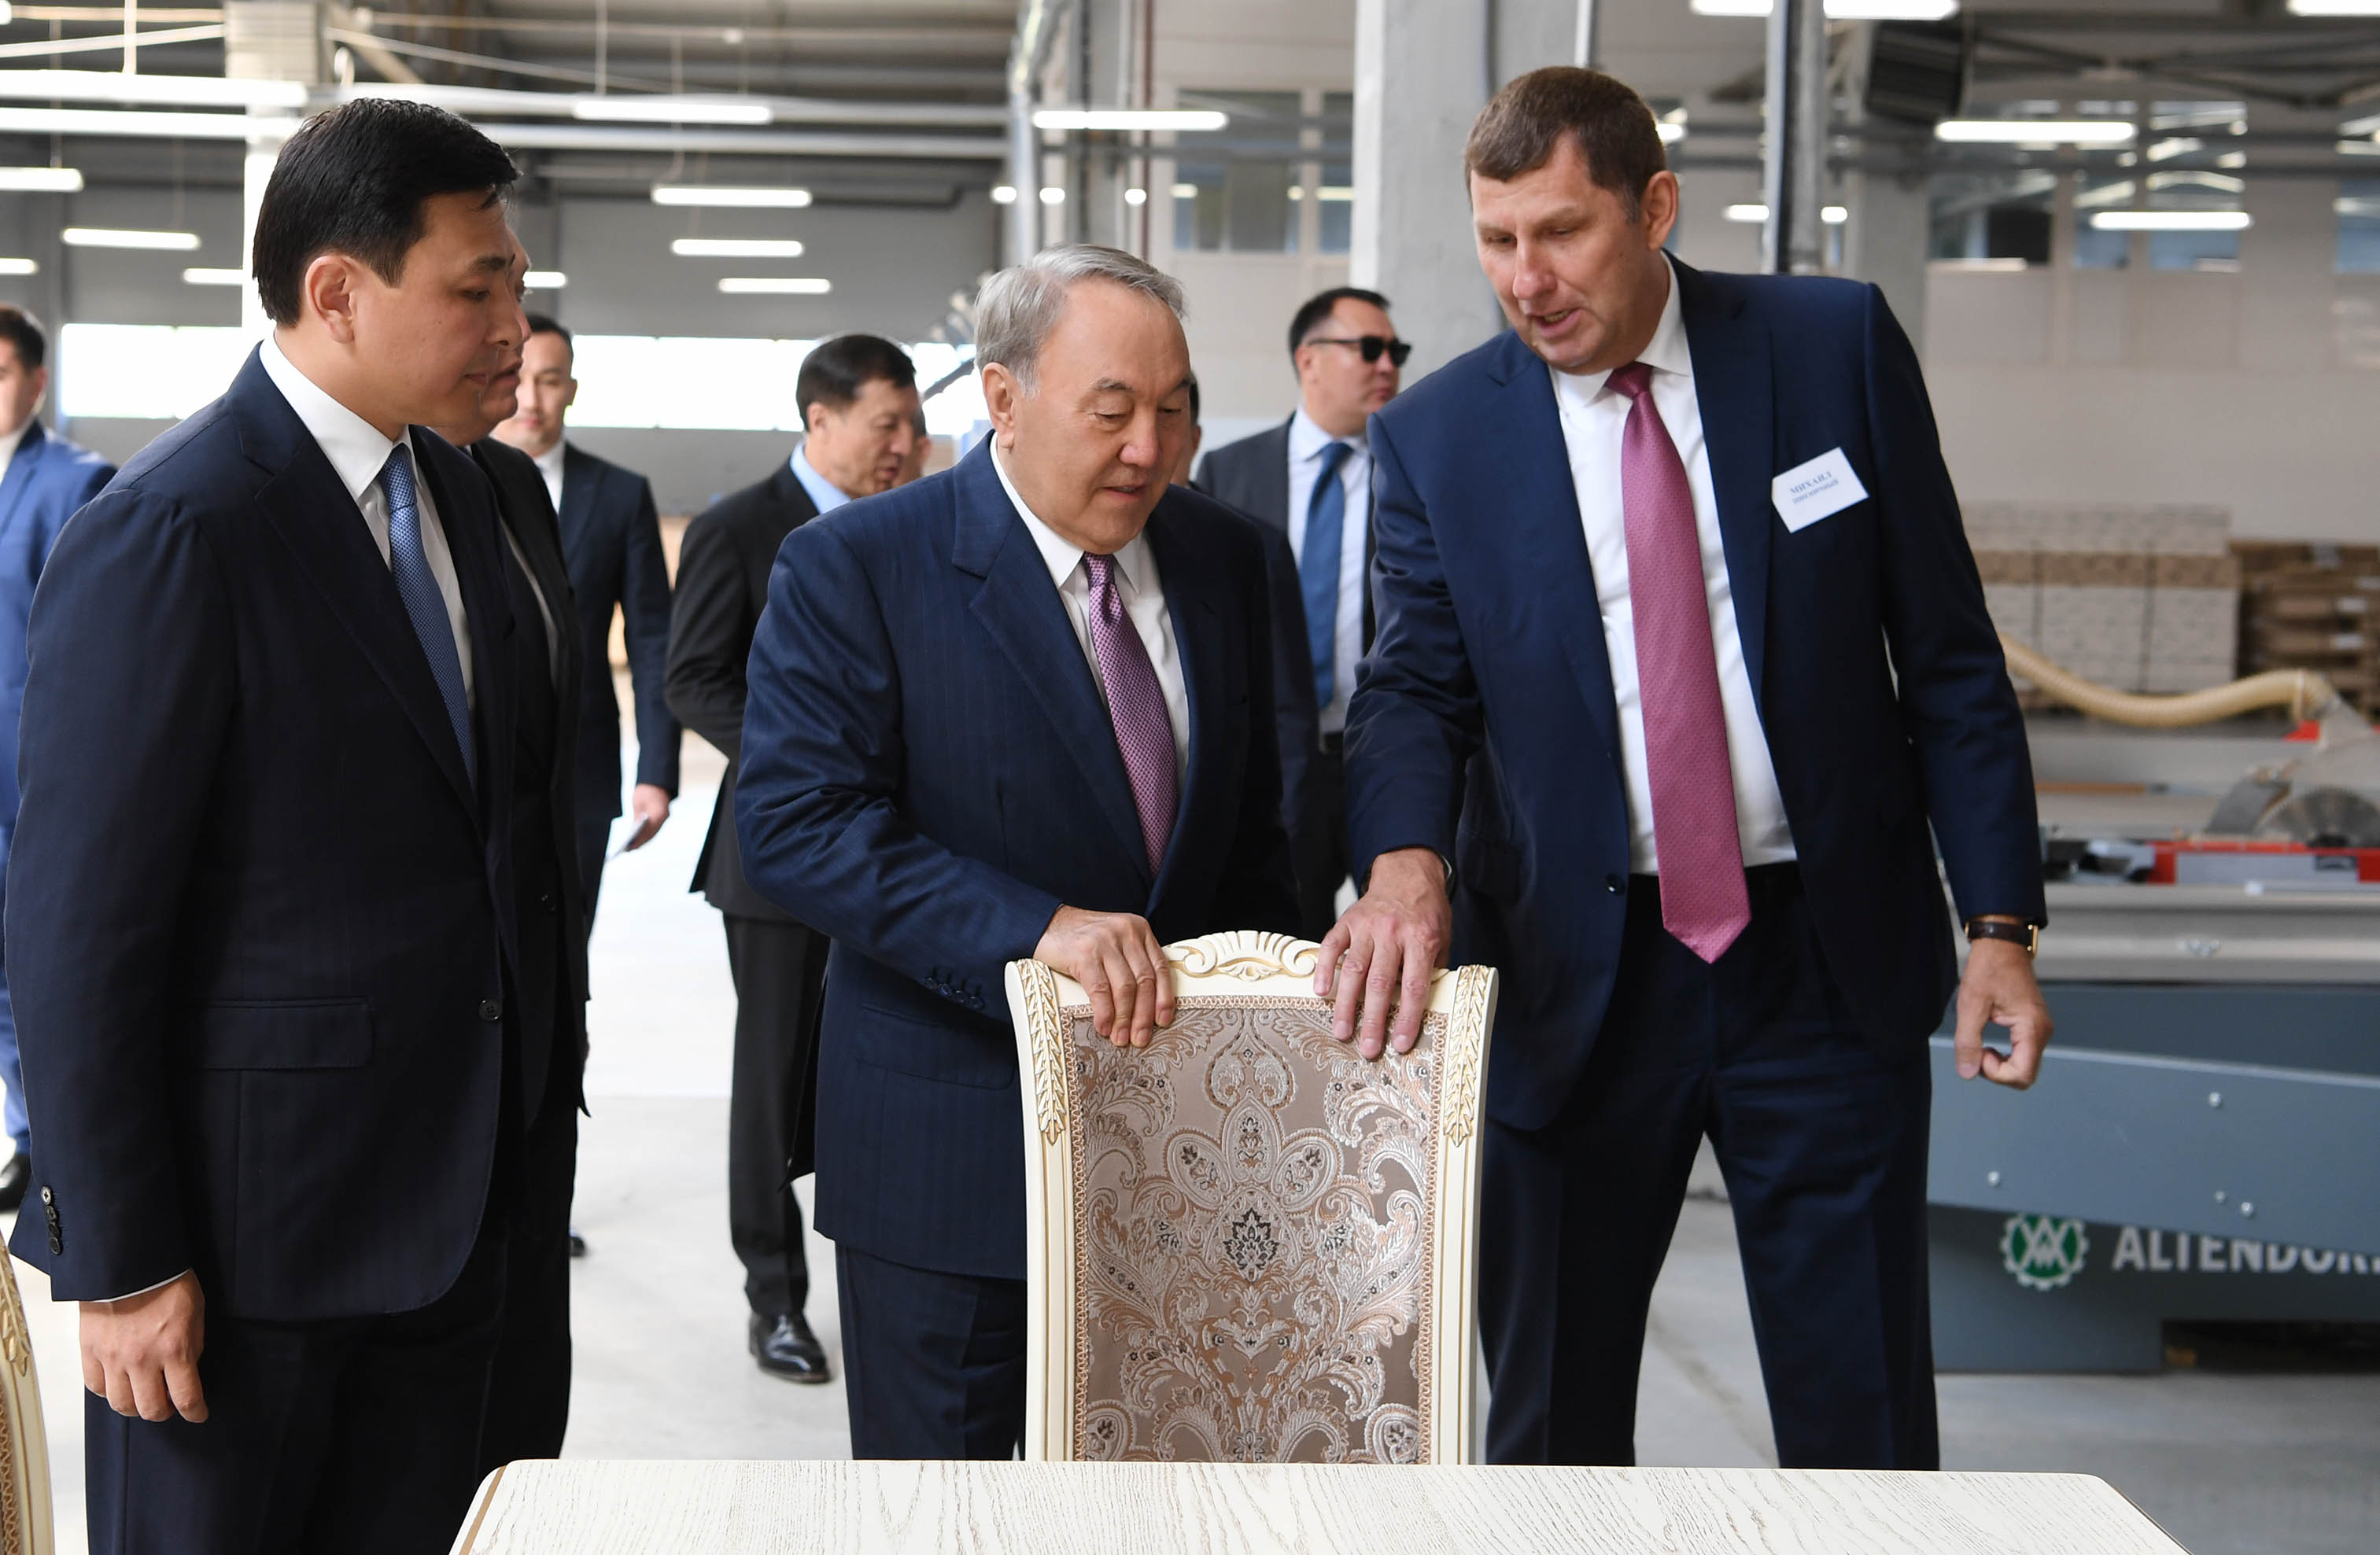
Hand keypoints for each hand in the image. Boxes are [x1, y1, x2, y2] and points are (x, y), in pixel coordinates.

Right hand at [81, 1270, 207, 1422]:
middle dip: (165, 1412)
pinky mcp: (89, 1351)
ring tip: (144, 1397)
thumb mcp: (196, 1313)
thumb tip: (186, 1372)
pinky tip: (119, 1384)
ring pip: (121, 1404)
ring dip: (136, 1407)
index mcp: (174, 1349)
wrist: (130, 1261)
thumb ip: (191, 1347)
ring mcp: (112, 1357)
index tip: (198, 1414)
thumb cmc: (168, 1281)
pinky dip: (109, 1391)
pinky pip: (96, 1386)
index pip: (186, 1397)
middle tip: (170, 1405)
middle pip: (151, 1409)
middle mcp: (142, 1359)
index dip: (195, 1412)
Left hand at [622, 784, 670, 850]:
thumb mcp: (638, 803)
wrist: (657, 781)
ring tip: (632, 847)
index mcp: (658, 812)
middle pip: (652, 833)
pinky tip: (638, 839)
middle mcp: (664, 817)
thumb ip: (637, 817)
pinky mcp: (663, 818)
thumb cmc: (646, 790)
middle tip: (629, 849)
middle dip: (641, 842)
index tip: (630, 846)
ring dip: (644, 840)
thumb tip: (634, 832)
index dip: (639, 839)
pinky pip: (655, 829)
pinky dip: (647, 835)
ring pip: (654, 833)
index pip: (648, 830)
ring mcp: (665, 818)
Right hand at [1034, 906, 1174, 1048]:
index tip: (1163, 1020)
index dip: (1164, 998)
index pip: (1160, 967)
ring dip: (1125, 1018)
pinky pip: (1100, 990)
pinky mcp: (1084, 953)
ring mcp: (1105, 941)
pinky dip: (1104, 1012)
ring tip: (1121, 1037)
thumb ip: (1132, 962)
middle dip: (1144, 1015)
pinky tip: (1104, 1026)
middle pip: (1144, 981)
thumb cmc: (1082, 939)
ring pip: (1125, 988)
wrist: (1046, 924)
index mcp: (1138, 929)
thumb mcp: (1115, 941)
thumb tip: (1146, 1005)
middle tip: (1141, 1037)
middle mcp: (1125, 932)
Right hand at [1313, 847, 1450, 1060]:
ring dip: (1346, 1005)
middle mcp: (1392, 933)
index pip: (1414, 986)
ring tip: (1342, 1032)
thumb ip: (1433, 969)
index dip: (1407, 1018)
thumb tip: (1425, 1005)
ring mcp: (1367, 927)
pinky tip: (1320, 992)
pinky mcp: (1347, 921)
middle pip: (1381, 984)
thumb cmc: (1427, 911)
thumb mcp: (1442, 937)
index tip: (1400, 1044)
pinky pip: (1332, 947)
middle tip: (1367, 1049)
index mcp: (1421, 939)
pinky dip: (1324, 969)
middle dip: (1372, 1020)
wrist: (1407, 872)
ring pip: (1354, 971)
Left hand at [1953, 936, 2052, 1088]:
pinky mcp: (2033, 1027)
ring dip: (1999, 1064)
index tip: (1979, 1052)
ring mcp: (2039, 1030)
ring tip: (1979, 1044)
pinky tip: (1987, 1042)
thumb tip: (1968, 1073)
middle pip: (2024, 1075)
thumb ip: (1968, 1042)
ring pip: (2023, 1066)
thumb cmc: (1988, 969)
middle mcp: (2042, 1032)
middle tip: (1976, 1050)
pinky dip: (2004, 1056)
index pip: (2022, 1075)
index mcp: (2032, 1028)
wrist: (2001, 945)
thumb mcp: (1971, 1005)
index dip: (1996, 1073)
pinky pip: (2022, 1054)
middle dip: (1997, 1072)